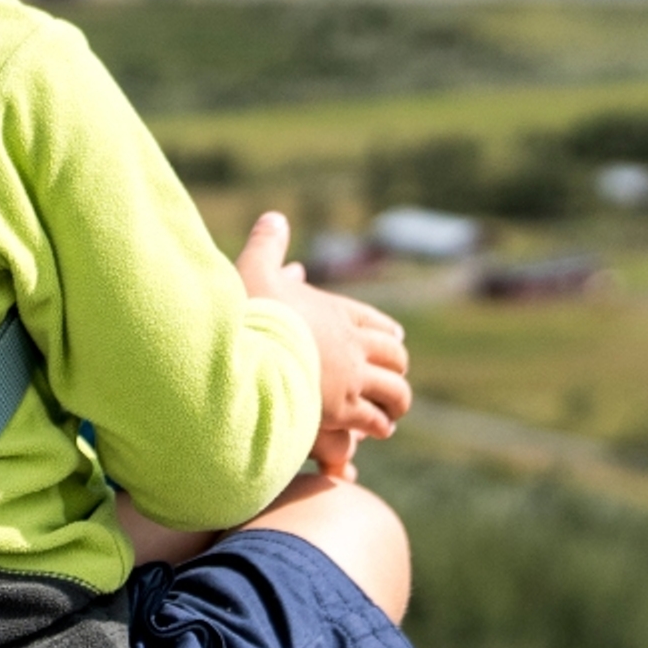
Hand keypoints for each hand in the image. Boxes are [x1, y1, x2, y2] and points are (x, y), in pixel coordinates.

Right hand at [233, 212, 411, 480]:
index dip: (387, 334)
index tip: (394, 340)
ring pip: (395, 391)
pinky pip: (375, 420)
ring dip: (397, 402)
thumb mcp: (256, 269)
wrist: (250, 351)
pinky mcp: (344, 408)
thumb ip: (267, 245)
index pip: (376, 323)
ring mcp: (352, 378)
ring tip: (393, 413)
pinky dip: (380, 425)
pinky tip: (378, 430)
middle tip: (393, 381)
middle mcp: (354, 345)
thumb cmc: (251, 311)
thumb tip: (274, 217)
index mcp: (337, 312)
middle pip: (395, 357)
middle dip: (397, 369)